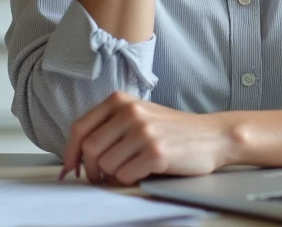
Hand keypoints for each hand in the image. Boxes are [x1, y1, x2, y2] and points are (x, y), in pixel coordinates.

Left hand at [58, 92, 231, 185]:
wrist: (211, 135)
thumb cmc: (172, 129)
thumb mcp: (139, 115)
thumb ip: (109, 126)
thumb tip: (77, 155)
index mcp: (121, 100)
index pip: (80, 128)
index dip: (70, 153)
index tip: (69, 169)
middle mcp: (130, 112)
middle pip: (89, 150)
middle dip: (91, 170)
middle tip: (101, 178)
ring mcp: (143, 131)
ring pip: (105, 166)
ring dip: (113, 176)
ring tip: (131, 169)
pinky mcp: (155, 152)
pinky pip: (124, 176)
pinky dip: (129, 180)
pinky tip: (144, 171)